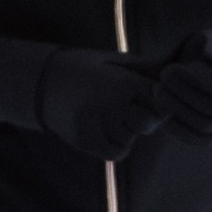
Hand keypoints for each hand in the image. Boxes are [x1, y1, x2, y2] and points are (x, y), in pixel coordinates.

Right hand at [38, 48, 165, 160]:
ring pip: (131, 137)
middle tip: (129, 108)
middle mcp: (110, 103)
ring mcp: (96, 124)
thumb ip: (143, 67)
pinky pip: (116, 152)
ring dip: (127, 130)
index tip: (148, 96)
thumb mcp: (111, 60)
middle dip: (145, 117)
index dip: (159, 100)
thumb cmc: (81, 67)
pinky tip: (106, 132)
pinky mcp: (84, 140)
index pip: (160, 100)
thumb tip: (174, 70)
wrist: (37, 81)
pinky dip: (116, 145)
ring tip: (110, 116)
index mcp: (121, 81)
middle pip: (148, 123)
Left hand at [153, 23, 211, 141]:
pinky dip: (176, 127)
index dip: (206, 78)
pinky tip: (162, 109)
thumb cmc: (210, 48)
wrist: (207, 66)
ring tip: (158, 88)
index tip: (183, 65)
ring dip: (176, 107)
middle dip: (185, 90)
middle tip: (164, 73)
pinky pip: (196, 138)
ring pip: (205, 124)